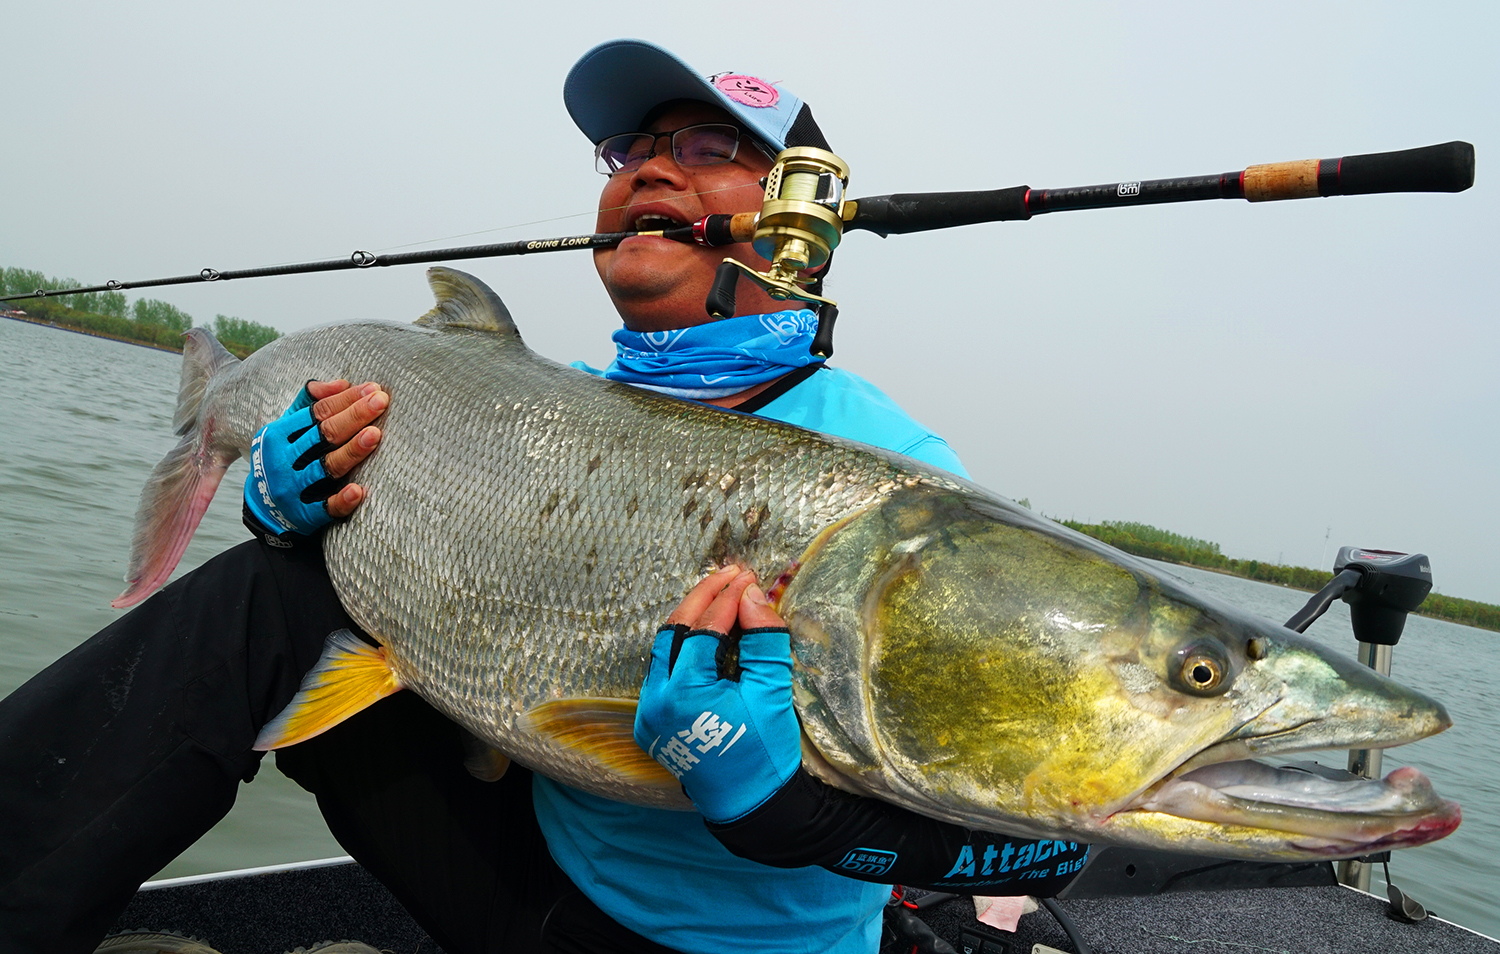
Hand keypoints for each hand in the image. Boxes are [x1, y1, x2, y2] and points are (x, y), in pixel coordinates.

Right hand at [243, 380, 387, 534]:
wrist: (262, 509)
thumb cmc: (282, 459)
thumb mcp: (286, 430)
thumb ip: (310, 404)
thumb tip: (342, 383)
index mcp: (278, 435)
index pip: (317, 413)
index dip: (346, 400)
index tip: (373, 389)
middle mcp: (283, 460)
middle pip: (324, 435)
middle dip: (354, 416)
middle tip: (381, 401)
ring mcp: (293, 489)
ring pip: (327, 467)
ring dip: (352, 451)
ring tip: (375, 434)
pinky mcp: (304, 515)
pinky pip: (326, 507)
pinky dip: (342, 500)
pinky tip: (359, 490)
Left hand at [634, 567, 801, 822]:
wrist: (749, 803)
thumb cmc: (764, 751)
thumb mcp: (771, 693)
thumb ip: (763, 640)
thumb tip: (753, 594)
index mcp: (682, 694)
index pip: (704, 630)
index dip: (727, 600)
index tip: (748, 578)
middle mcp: (654, 700)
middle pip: (673, 632)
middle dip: (703, 599)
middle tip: (731, 575)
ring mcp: (648, 712)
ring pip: (663, 649)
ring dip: (690, 620)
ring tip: (720, 595)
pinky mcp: (650, 721)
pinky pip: (663, 672)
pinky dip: (683, 647)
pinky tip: (706, 631)